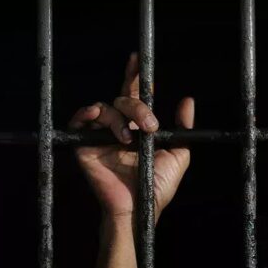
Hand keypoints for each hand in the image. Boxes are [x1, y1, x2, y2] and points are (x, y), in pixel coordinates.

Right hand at [69, 53, 195, 224]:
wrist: (139, 208)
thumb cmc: (157, 187)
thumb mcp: (178, 154)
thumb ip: (182, 128)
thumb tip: (187, 101)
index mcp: (137, 129)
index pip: (134, 96)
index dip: (135, 76)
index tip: (138, 59)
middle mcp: (118, 129)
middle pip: (122, 99)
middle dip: (138, 107)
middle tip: (150, 126)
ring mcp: (100, 137)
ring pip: (105, 107)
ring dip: (119, 118)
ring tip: (128, 139)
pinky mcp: (84, 147)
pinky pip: (80, 121)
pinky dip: (87, 113)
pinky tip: (96, 115)